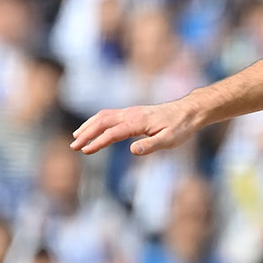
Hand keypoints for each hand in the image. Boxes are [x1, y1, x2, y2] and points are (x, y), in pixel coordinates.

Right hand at [71, 95, 201, 156]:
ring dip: (88, 126)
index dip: (98, 142)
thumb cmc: (181, 127)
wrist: (189, 111)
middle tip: (74, 147)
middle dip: (86, 134)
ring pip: (103, 116)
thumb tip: (132, 150)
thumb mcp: (170, 140)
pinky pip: (109, 115)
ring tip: (76, 137)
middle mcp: (131, 114)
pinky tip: (92, 128)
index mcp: (137, 122)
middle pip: (102, 122)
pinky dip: (96, 121)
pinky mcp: (133, 113)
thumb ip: (151, 145)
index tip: (85, 151)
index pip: (112, 133)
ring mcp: (130, 112)